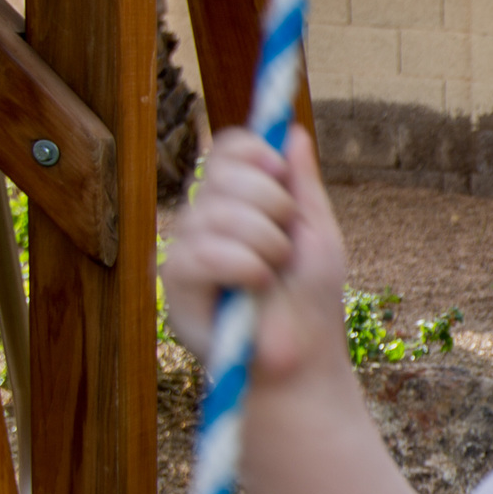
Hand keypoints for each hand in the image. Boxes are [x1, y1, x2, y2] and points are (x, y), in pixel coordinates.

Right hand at [160, 128, 349, 382]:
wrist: (304, 360)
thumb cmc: (311, 302)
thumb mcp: (317, 234)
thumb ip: (303, 185)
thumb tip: (294, 132)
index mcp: (239, 203)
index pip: (227, 148)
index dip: (254, 151)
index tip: (281, 172)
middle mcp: (205, 220)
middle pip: (222, 172)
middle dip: (272, 204)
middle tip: (287, 246)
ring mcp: (186, 250)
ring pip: (217, 212)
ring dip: (266, 244)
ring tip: (273, 276)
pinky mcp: (175, 286)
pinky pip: (201, 253)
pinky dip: (243, 267)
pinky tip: (254, 289)